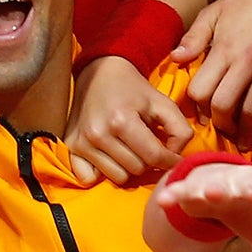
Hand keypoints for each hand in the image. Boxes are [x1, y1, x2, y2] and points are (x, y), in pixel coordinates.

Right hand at [67, 54, 195, 184]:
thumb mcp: (162, 102)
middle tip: (147, 145)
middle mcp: (99, 134)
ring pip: (118, 177)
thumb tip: (176, 157)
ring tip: (129, 147)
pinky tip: (109, 156)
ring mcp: (82, 142)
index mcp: (122, 120)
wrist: (99, 72)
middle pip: (137, 169)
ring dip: (128, 167)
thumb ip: (180, 129)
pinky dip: (101, 172)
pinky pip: (89, 179)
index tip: (174, 158)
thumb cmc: (133, 89)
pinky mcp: (71, 147)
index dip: (170, 161)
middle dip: (147, 160)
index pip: (154, 157)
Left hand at [177, 0, 251, 144]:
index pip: (202, 91)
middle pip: (226, 106)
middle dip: (220, 123)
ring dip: (244, 133)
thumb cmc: (244, 4)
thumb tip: (175, 59)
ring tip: (240, 140)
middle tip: (221, 128)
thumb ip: (193, 38)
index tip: (202, 112)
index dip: (198, 107)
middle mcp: (248, 62)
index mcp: (224, 49)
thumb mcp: (213, 13)